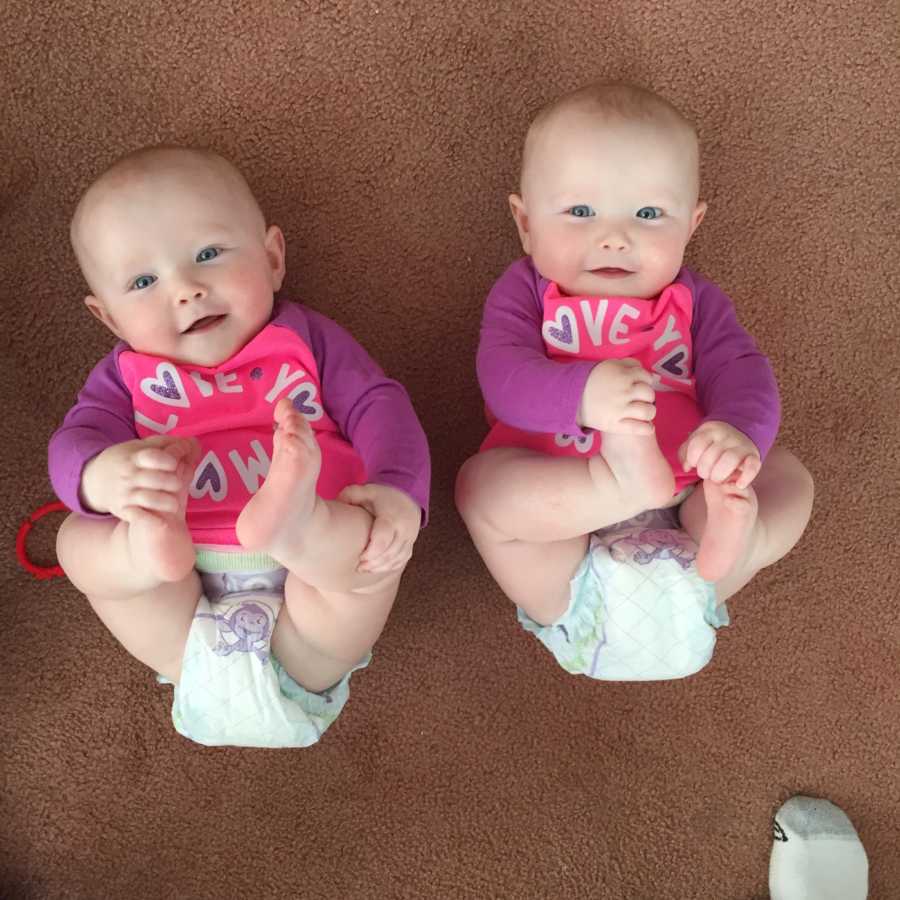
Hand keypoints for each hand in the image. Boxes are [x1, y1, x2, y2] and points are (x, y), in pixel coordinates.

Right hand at [79, 435, 199, 522]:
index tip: (175, 463)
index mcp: (135, 457)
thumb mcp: (140, 446)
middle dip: (172, 482)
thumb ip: (167, 444)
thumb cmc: (127, 460)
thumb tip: (193, 442)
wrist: (94, 479)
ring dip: (166, 502)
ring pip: (149, 499)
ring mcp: (125, 493)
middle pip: (156, 479)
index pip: (153, 457)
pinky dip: (151, 518)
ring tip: (175, 504)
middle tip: (180, 484)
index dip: (169, 460)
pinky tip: (162, 520)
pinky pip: (138, 516)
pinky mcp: (123, 509)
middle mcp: (130, 475)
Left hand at [337, 483, 420, 573]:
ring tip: (364, 569)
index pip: (383, 540)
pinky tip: (375, 568)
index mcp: (392, 517)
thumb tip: (336, 505)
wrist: (407, 498)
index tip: (359, 557)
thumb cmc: (382, 497)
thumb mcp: (367, 491)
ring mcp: (409, 539)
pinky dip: (388, 567)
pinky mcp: (409, 545)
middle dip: (373, 563)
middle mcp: (404, 530)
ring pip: (396, 559)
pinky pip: (400, 561)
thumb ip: (351, 495)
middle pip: (390, 553)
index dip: (371, 553)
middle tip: (358, 567)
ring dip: (380, 567)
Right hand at [577, 359, 656, 433]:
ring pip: (647, 412)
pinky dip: (647, 428)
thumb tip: (643, 369)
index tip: (642, 385)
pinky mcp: (614, 425)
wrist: (573, 397)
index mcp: (623, 376)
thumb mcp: (610, 365)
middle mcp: (623, 392)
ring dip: (650, 412)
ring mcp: (619, 410)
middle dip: (648, 397)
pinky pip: (638, 428)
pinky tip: (648, 427)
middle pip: (649, 394)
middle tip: (642, 400)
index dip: (647, 381)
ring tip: (644, 413)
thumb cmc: (594, 380)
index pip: (647, 377)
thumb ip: (628, 364)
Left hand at [678, 421, 760, 488]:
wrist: (739, 433)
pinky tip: (739, 484)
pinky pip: (753, 466)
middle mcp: (727, 435)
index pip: (696, 446)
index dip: (692, 459)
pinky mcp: (753, 455)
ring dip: (719, 474)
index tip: (695, 463)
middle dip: (704, 470)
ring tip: (716, 479)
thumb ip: (685, 453)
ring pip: (730, 459)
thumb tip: (687, 468)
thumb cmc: (711, 443)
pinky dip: (746, 477)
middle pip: (711, 456)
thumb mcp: (696, 442)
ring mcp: (741, 445)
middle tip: (706, 473)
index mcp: (710, 430)